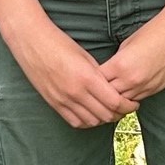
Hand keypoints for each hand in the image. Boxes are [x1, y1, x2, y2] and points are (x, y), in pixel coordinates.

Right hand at [7, 13, 137, 128]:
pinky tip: (93, 114)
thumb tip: (112, 89)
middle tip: (125, 108)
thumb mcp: (85, 57)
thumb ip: (99, 75)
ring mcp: (63, 100)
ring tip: (110, 111)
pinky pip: (75, 122)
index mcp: (87, 78)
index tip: (134, 102)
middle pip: (106, 115)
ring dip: (104, 119)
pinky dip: (87, 121)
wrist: (31, 42)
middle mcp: (75, 93)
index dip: (128, 106)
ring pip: (92, 121)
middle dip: (120, 113)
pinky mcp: (54, 103)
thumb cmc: (59, 43)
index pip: (115, 102)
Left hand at [101, 0, 164, 104]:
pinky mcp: (156, 89)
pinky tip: (126, 92)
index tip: (88, 77)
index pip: (97, 81)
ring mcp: (145, 87)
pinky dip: (129, 97)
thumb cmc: (154, 31)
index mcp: (121, 65)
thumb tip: (110, 71)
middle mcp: (132, 80)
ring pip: (122, 102)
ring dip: (115, 98)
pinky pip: (137, 99)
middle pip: (107, 95)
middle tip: (95, 89)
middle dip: (101, 92)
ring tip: (109, 93)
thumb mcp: (128, 43)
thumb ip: (117, 60)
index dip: (91, 79)